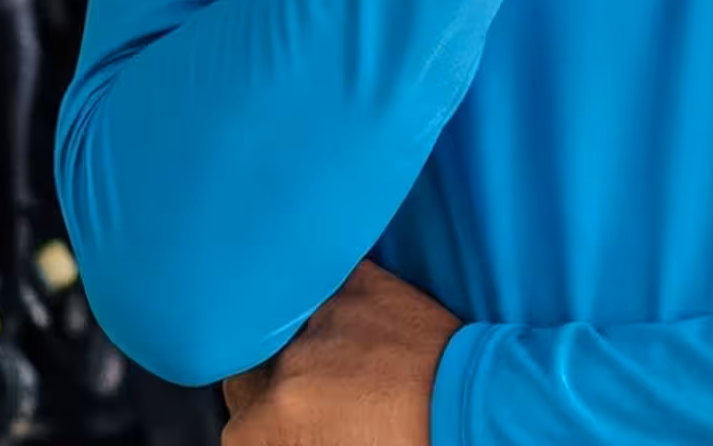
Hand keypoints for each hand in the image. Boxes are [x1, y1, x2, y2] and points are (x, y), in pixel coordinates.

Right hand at [220, 260, 460, 445]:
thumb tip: (286, 430)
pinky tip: (340, 319)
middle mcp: (293, 360)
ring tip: (331, 364)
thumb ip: (297, 437)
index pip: (237, 429)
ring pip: (278, 329)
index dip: (259, 436)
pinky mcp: (357, 283)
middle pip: (247, 376)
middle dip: (266, 393)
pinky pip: (318, 286)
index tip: (278, 436)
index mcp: (283, 414)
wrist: (475, 402)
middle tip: (303, 405)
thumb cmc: (413, 439)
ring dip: (292, 346)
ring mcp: (324, 315)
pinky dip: (323, 302)